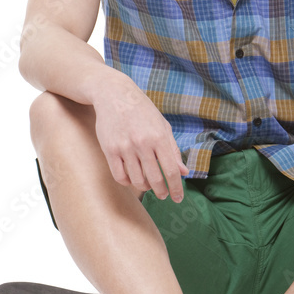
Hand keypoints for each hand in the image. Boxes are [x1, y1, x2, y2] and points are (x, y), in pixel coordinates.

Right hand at [93, 73, 188, 200]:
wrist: (114, 95)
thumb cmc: (142, 111)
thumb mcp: (163, 126)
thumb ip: (173, 150)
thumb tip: (183, 172)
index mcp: (159, 137)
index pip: (171, 170)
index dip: (176, 188)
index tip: (178, 198)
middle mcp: (142, 143)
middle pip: (155, 179)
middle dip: (161, 192)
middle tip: (163, 195)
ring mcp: (125, 147)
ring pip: (137, 180)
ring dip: (145, 188)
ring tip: (149, 185)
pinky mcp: (109, 150)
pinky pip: (119, 176)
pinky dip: (128, 182)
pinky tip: (133, 179)